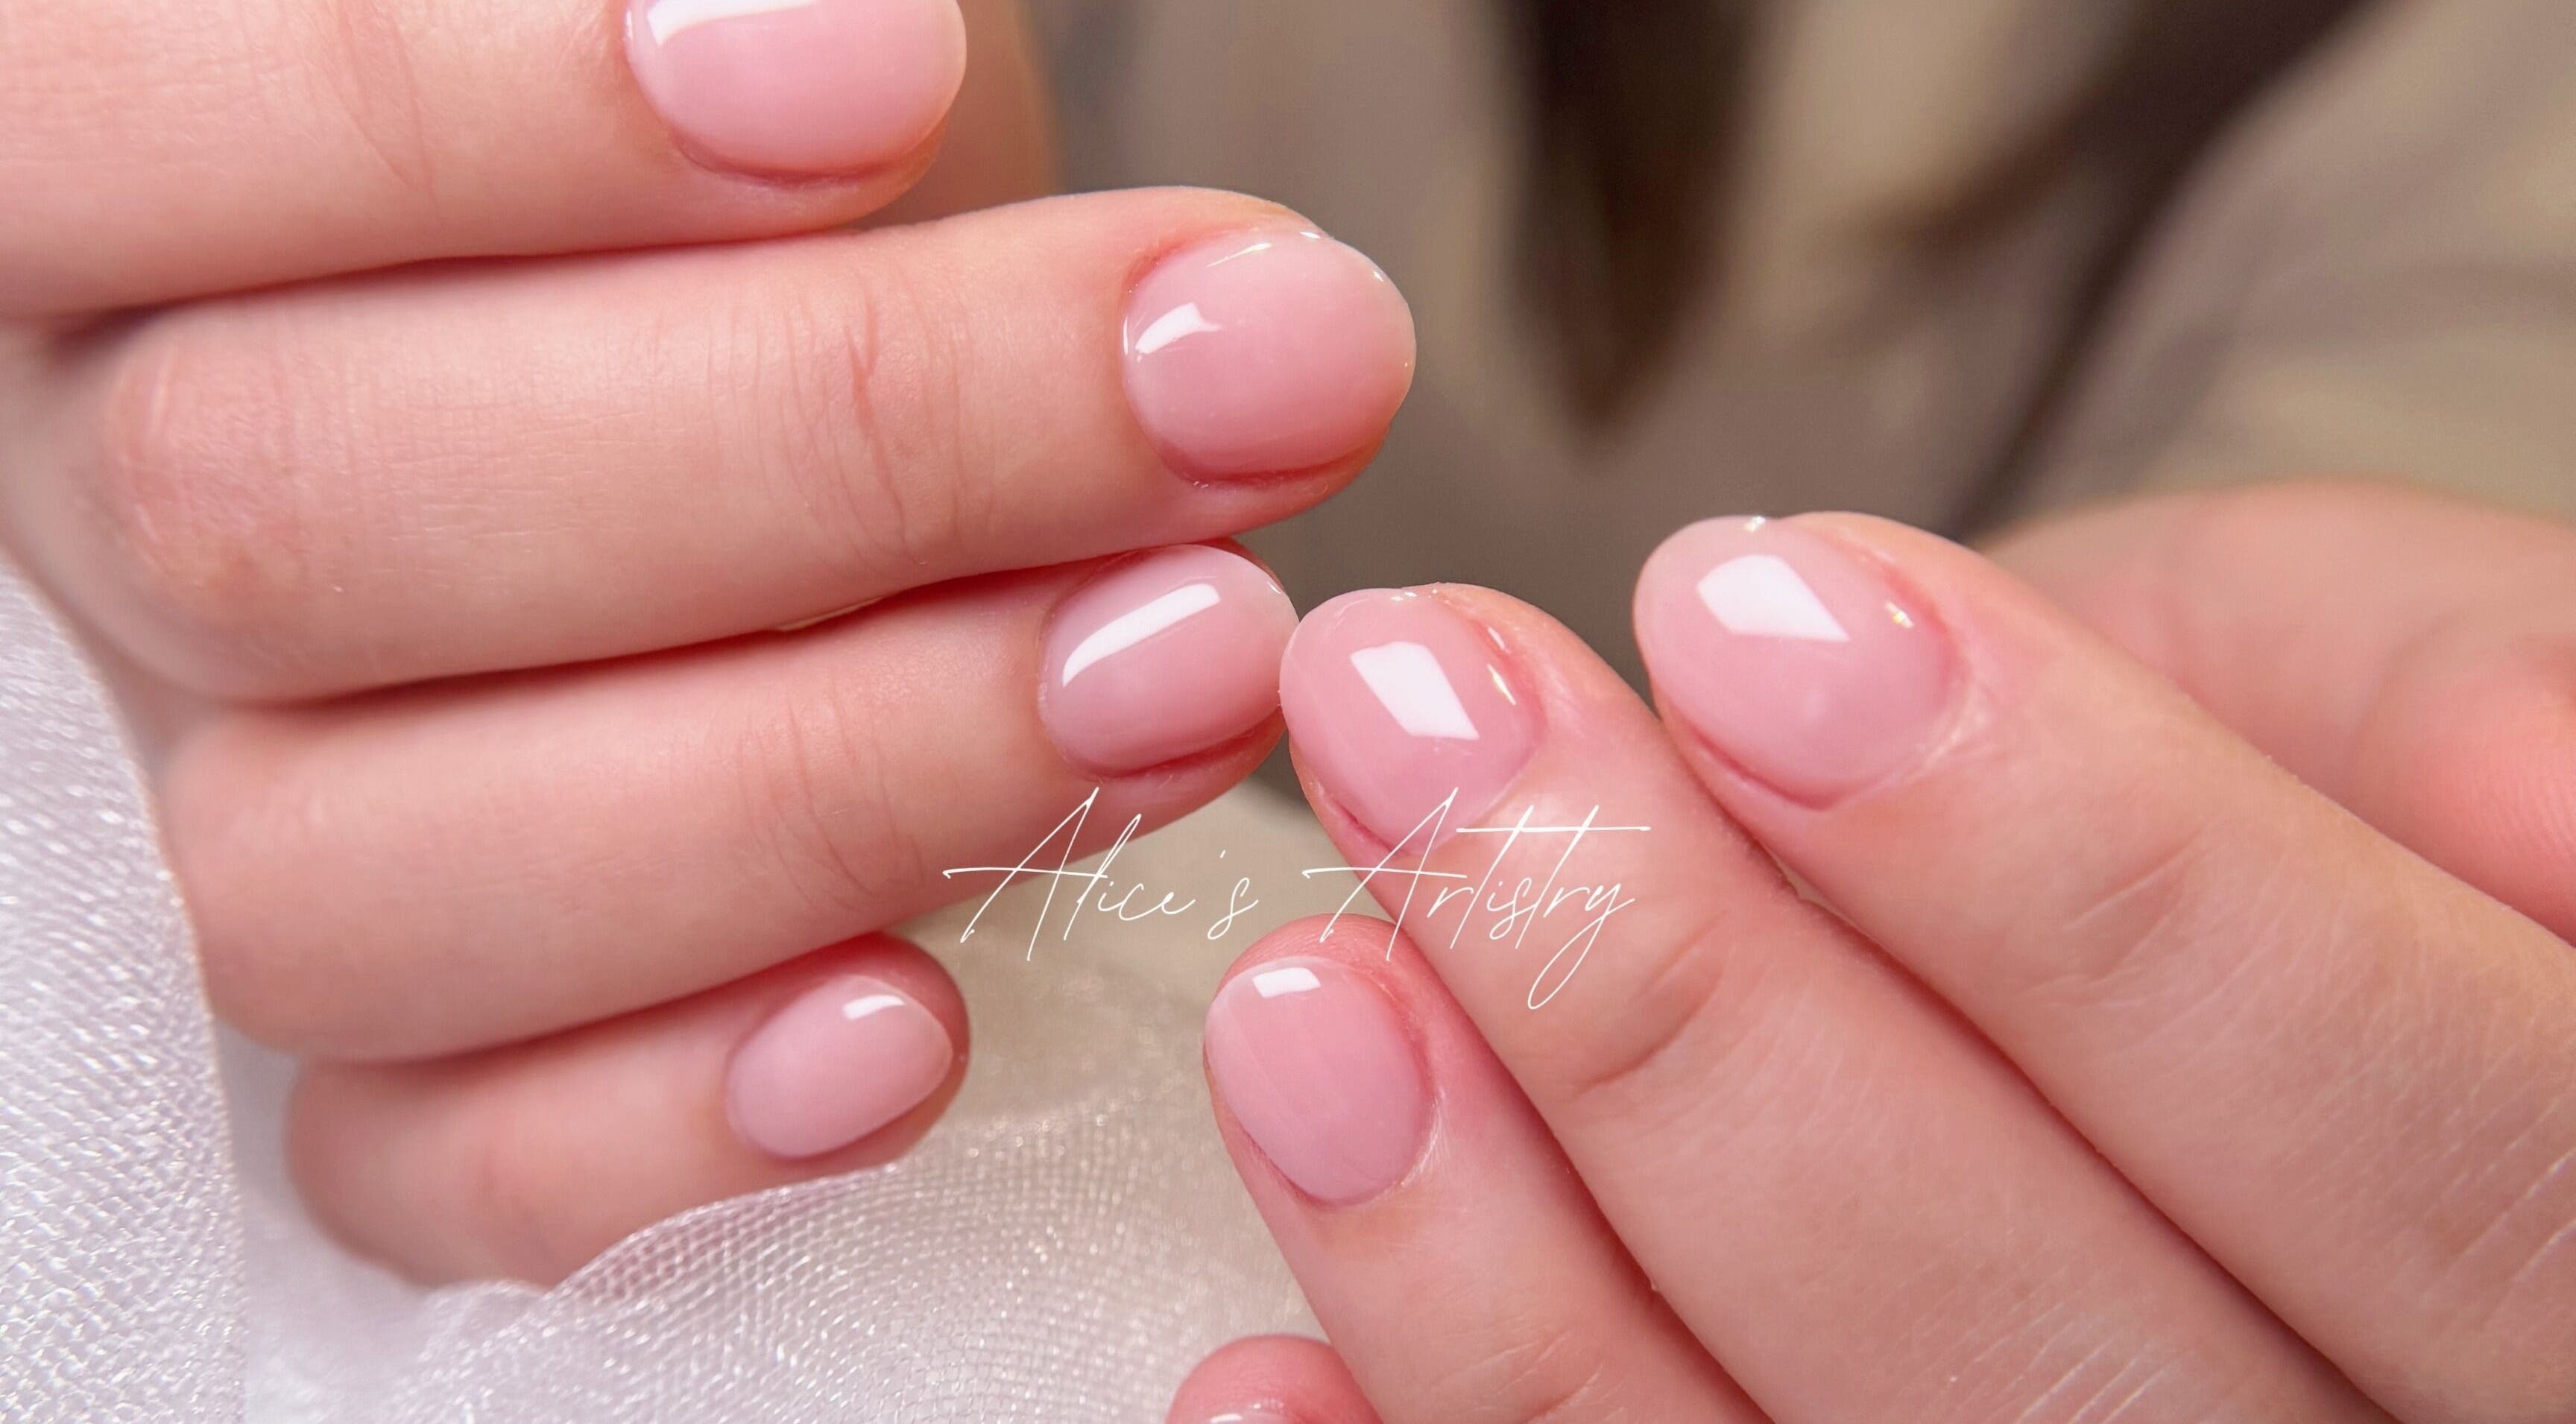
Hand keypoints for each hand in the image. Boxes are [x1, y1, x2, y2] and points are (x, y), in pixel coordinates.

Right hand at [0, 0, 1416, 1282]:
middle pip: (277, 518)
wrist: (865, 398)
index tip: (882, 80)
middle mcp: (105, 518)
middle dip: (820, 451)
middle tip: (1229, 383)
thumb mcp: (807, 39)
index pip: (103, 127)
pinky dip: (660, 1120)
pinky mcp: (387, 1054)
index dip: (464, 115)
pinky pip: (420, 1160)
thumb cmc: (812, 173)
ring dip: (822, 779)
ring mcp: (226, 805)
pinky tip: (924, 1021)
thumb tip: (876, 83)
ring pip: (335, 877)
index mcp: (115, 199)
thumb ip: (788, 60)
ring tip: (1198, 663)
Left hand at [1174, 481, 2574, 1422]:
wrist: (2213, 1003)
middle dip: (1692, 1025)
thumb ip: (2440, 704)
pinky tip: (1268, 1356)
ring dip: (1508, 1270)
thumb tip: (2553, 796)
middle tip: (1424, 728)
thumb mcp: (2396, 695)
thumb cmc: (2314, 814)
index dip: (2096, 885)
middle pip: (2072, 1375)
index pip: (2452, 1143)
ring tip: (1311, 990)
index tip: (1753, 616)